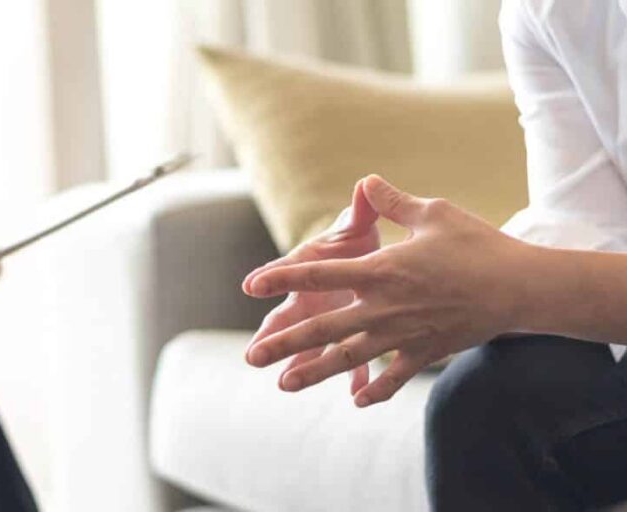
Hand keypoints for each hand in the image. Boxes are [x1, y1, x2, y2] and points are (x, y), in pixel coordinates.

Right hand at [243, 181, 381, 393]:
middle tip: (253, 355)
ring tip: (285, 383)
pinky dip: (356, 377)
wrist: (375, 261)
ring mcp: (329, 321)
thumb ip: (360, 210)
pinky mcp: (352, 337)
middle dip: (270, 337)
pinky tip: (356, 395)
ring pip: (312, 346)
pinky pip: (353, 360)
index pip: (286, 271)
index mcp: (309, 268)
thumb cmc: (356, 240)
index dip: (270, 276)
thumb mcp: (358, 224)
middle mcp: (312, 298)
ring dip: (301, 364)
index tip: (251, 285)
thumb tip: (365, 185)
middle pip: (287, 319)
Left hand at [244, 176, 529, 406]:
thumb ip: (393, 202)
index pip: (319, 274)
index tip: (251, 285)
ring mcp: (403, 335)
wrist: (520, 287)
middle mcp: (384, 307)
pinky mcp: (426, 352)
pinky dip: (376, 390)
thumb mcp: (433, 213)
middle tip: (252, 357)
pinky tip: (358, 401)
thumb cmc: (477, 244)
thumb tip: (366, 180)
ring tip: (284, 385)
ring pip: (349, 358)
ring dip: (315, 373)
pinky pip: (395, 376)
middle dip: (284, 343)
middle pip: (324, 329)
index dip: (282, 277)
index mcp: (380, 270)